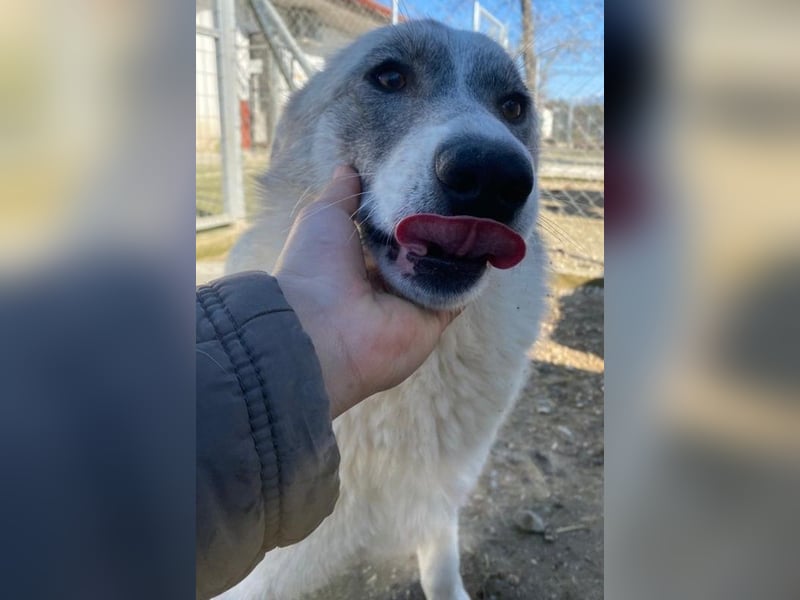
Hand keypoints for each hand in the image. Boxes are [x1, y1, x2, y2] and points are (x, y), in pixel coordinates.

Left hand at [274, 166, 458, 417]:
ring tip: (479, 205)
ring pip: (446, 267)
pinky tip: (484, 238)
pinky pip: (460, 292)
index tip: (431, 180)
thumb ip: (342, 194)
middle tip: (463, 190)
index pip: (393, 233)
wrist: (322, 327)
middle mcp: (388, 283)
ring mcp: (413, 302)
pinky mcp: (434, 319)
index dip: (410, 209)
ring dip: (458, 242)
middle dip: (440, 223)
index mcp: (360, 261)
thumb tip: (348, 166)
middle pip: (424, 249)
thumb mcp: (323, 217)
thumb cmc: (315, 268)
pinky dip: (471, 271)